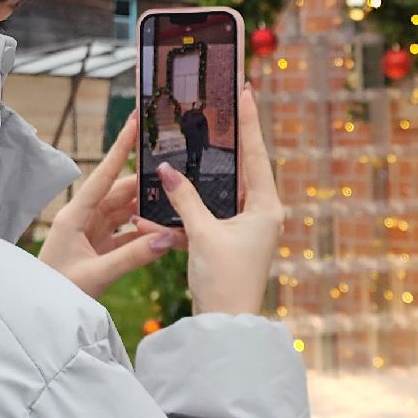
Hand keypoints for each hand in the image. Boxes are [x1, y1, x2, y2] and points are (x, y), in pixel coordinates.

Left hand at [40, 120, 178, 298]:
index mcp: (73, 216)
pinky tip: (163, 231)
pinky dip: (144, 234)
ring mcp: (90, 234)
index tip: (133, 124)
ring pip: (125, 214)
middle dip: (144, 184)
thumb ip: (133, 257)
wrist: (40, 315)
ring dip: (147, 210)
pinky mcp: (98, 251)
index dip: (120, 150)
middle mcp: (82, 219)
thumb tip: (168, 237)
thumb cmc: (57, 293)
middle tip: (171, 170)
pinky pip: (126, 235)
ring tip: (173, 199)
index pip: (103, 176)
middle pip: (118, 193)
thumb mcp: (95, 275)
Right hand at [156, 87, 282, 315]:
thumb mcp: (202, 233)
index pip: (256, 154)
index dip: (249, 122)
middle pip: (238, 169)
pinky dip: (181, 216)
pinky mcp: (225, 243)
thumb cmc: (224, 279)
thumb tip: (166, 170)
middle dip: (220, 145)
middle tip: (212, 111)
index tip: (246, 91)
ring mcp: (243, 228)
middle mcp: (259, 213)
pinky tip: (151, 212)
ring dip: (192, 184)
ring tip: (177, 154)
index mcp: (265, 206)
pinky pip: (202, 219)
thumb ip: (184, 198)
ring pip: (215, 194)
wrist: (223, 326)